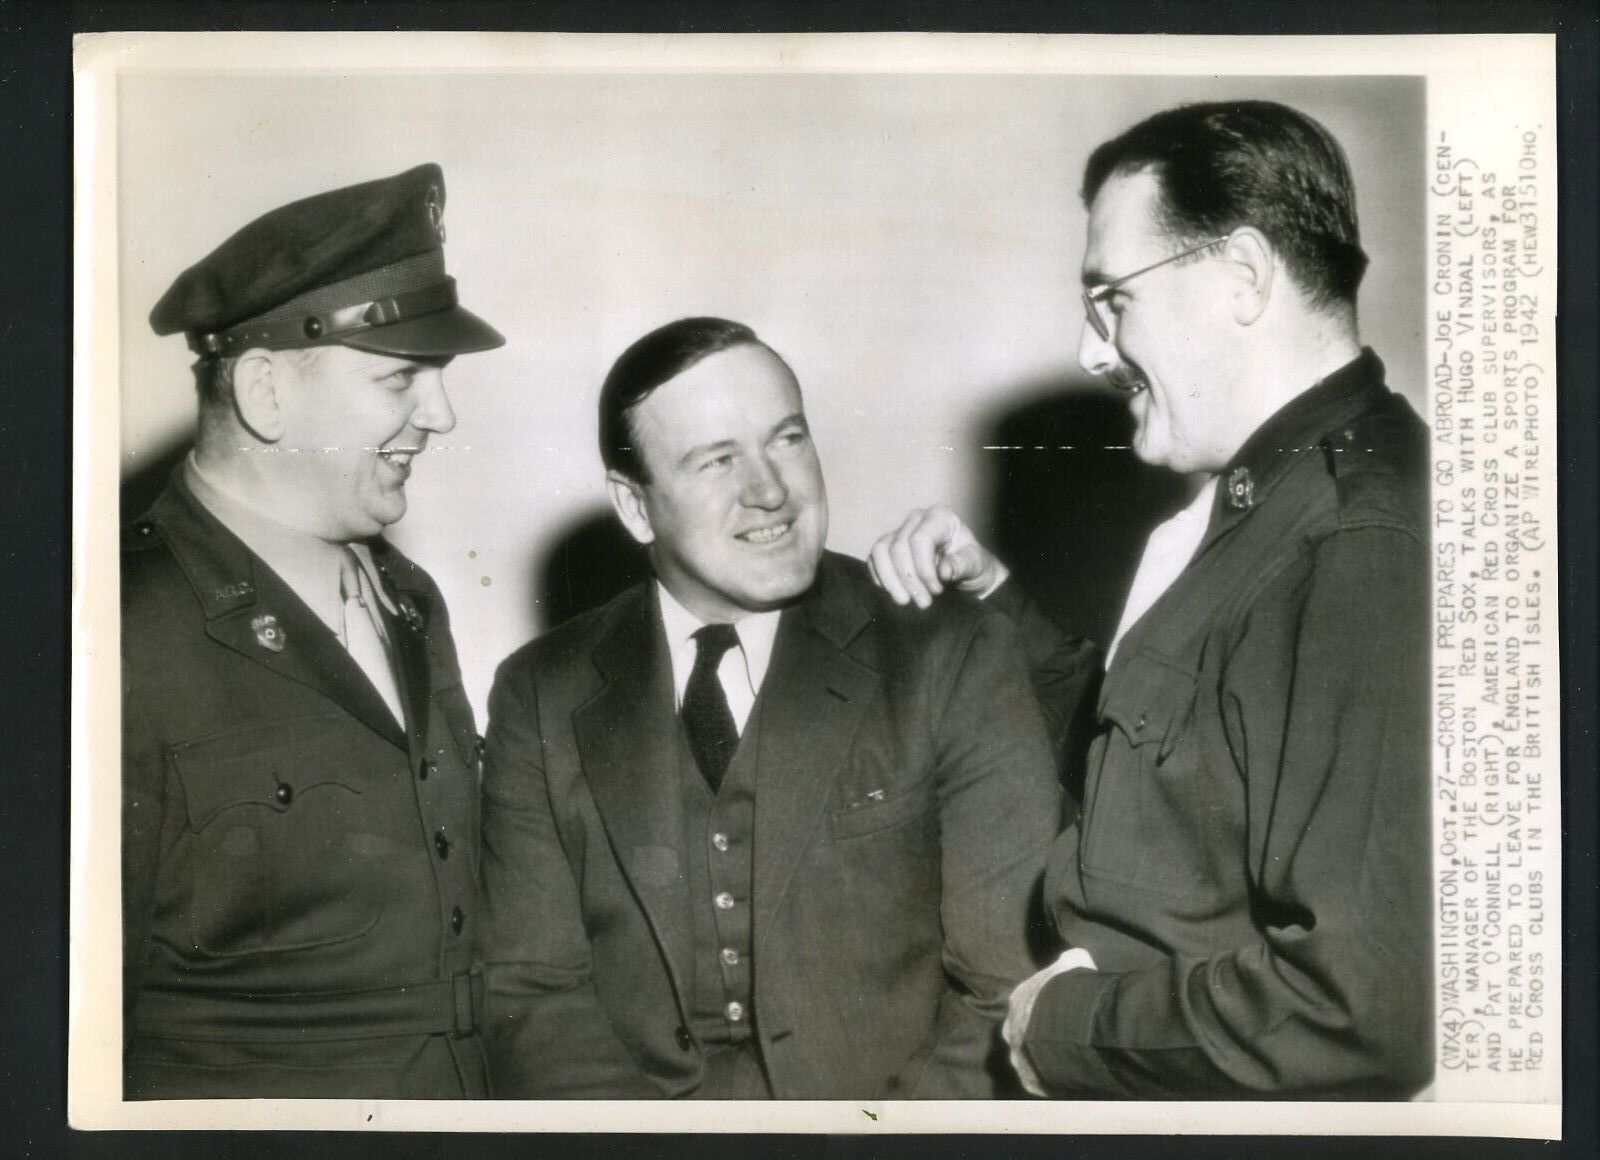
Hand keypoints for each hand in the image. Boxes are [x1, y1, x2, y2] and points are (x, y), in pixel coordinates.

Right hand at [866, 505, 1007, 608]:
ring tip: (905, 601)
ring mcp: (900, 531)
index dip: (924, 568)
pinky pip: (874, 559)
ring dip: (891, 581)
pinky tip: (895, 592)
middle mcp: (917, 519)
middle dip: (909, 579)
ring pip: (881, 551)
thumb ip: (963, 565)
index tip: (937, 590)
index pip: (920, 539)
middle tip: (924, 603)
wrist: (967, 574)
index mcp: (940, 517)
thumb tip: (945, 571)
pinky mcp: (888, 546)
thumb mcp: (977, 565)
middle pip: (899, 547)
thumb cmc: (973, 565)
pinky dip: (881, 578)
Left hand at [1002, 947, 1095, 1096]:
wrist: (1071, 1023)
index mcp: (1018, 998)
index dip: (1039, 1007)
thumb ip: (1070, 960)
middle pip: (1018, 1032)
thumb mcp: (1074, 961)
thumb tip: (1075, 956)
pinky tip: (1067, 1077)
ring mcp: (1018, 1055)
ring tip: (1064, 1059)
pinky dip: (1051, 1080)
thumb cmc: (1071, 988)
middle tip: (1058, 1037)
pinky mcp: (1030, 1079)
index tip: (1055, 1011)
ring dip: (1041, 1058)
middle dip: (1034, 1034)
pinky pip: (1039, 1081)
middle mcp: (1011, 1027)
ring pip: (1026, 1059)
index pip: (1022, 1002)